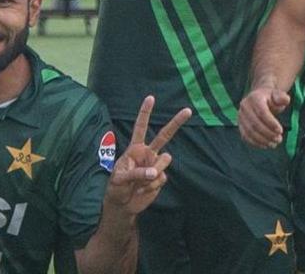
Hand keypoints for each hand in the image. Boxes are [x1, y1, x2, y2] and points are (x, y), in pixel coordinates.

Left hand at [105, 95, 191, 217]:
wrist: (123, 205)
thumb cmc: (116, 187)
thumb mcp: (120, 178)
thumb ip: (136, 173)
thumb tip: (154, 172)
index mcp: (135, 149)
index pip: (141, 127)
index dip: (145, 113)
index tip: (151, 98)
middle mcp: (147, 153)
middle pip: (164, 135)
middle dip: (176, 123)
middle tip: (188, 110)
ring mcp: (155, 165)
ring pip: (165, 160)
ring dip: (154, 172)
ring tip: (140, 183)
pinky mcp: (160, 178)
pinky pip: (162, 177)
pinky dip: (152, 186)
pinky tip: (143, 190)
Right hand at [238, 86, 290, 148]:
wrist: (259, 99)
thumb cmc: (271, 99)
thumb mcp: (278, 95)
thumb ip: (283, 97)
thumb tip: (286, 100)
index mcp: (255, 98)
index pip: (262, 112)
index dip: (271, 123)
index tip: (280, 131)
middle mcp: (245, 106)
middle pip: (255, 123)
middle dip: (268, 133)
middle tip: (279, 139)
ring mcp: (241, 116)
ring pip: (250, 132)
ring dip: (262, 140)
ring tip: (274, 144)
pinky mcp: (240, 125)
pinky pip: (246, 136)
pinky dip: (256, 143)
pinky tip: (266, 145)